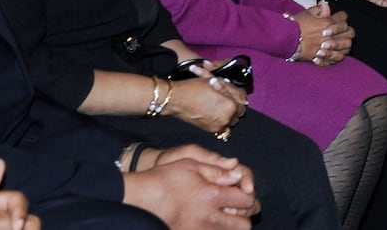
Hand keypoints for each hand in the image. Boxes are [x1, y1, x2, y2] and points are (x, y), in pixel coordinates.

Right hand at [123, 156, 258, 228]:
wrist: (138, 200)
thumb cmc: (163, 179)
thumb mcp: (190, 164)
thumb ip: (217, 169)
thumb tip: (238, 172)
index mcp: (212, 195)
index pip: (246, 200)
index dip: (248, 195)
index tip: (242, 191)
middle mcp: (209, 217)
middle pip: (243, 224)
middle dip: (244, 216)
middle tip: (237, 207)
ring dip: (232, 226)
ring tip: (224, 215)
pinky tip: (210, 222)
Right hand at [164, 73, 246, 133]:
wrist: (175, 100)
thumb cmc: (194, 88)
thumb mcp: (216, 82)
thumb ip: (231, 89)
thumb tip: (242, 96)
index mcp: (230, 106)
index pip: (243, 101)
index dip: (238, 94)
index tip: (233, 91)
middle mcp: (226, 119)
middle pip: (239, 113)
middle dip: (235, 104)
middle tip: (227, 97)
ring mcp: (218, 126)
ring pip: (231, 120)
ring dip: (229, 112)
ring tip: (220, 104)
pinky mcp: (210, 130)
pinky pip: (222, 125)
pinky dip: (221, 118)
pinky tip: (214, 110)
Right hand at [291, 3, 353, 64]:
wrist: (285, 38)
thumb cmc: (295, 25)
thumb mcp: (306, 13)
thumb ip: (319, 9)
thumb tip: (326, 4)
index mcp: (327, 22)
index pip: (343, 17)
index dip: (342, 16)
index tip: (340, 18)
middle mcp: (330, 35)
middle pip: (349, 33)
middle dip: (348, 31)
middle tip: (344, 32)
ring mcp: (327, 47)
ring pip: (346, 47)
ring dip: (345, 44)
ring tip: (342, 44)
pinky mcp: (322, 57)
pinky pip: (336, 59)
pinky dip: (337, 57)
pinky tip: (335, 54)